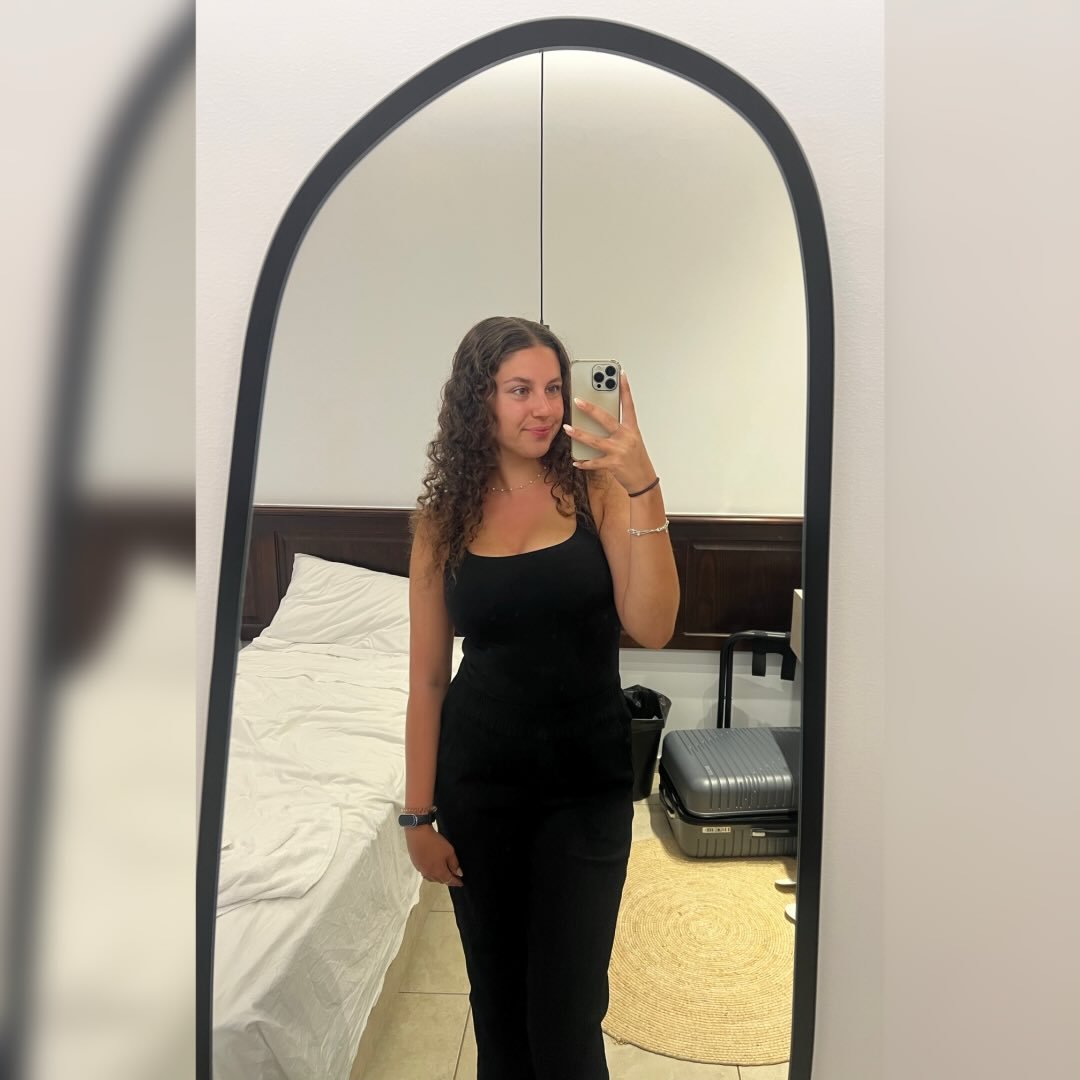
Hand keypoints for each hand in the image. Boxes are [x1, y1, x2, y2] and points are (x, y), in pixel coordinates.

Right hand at [405, 825, 463, 886]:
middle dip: (448, 880)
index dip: (456, 882)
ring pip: (432, 878)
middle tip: (453, 877)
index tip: (461, 883)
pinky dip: (431, 873)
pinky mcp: (416, 864)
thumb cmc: (435, 843)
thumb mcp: (449, 851)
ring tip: (443, 874)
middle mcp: (429, 874)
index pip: (449, 881)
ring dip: (439, 878)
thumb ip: (454, 864)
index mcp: (439, 872)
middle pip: (440, 881)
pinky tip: (432, 868)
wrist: (418, 834)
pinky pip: (425, 873)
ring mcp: (421, 870)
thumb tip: (459, 873)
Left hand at [562, 371, 656, 492]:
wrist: (643, 481)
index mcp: (632, 429)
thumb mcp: (631, 440)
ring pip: (595, 440)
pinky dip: (583, 462)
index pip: (629, 405)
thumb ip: (618, 429)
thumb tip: (599, 419)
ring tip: (567, 428)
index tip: (620, 374)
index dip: (625, 389)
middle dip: (590, 409)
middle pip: (606, 419)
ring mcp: (619, 451)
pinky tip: (576, 460)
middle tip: (577, 400)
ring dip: (579, 434)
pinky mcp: (613, 464)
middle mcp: (626, 437)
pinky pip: (594, 462)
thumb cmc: (636, 459)